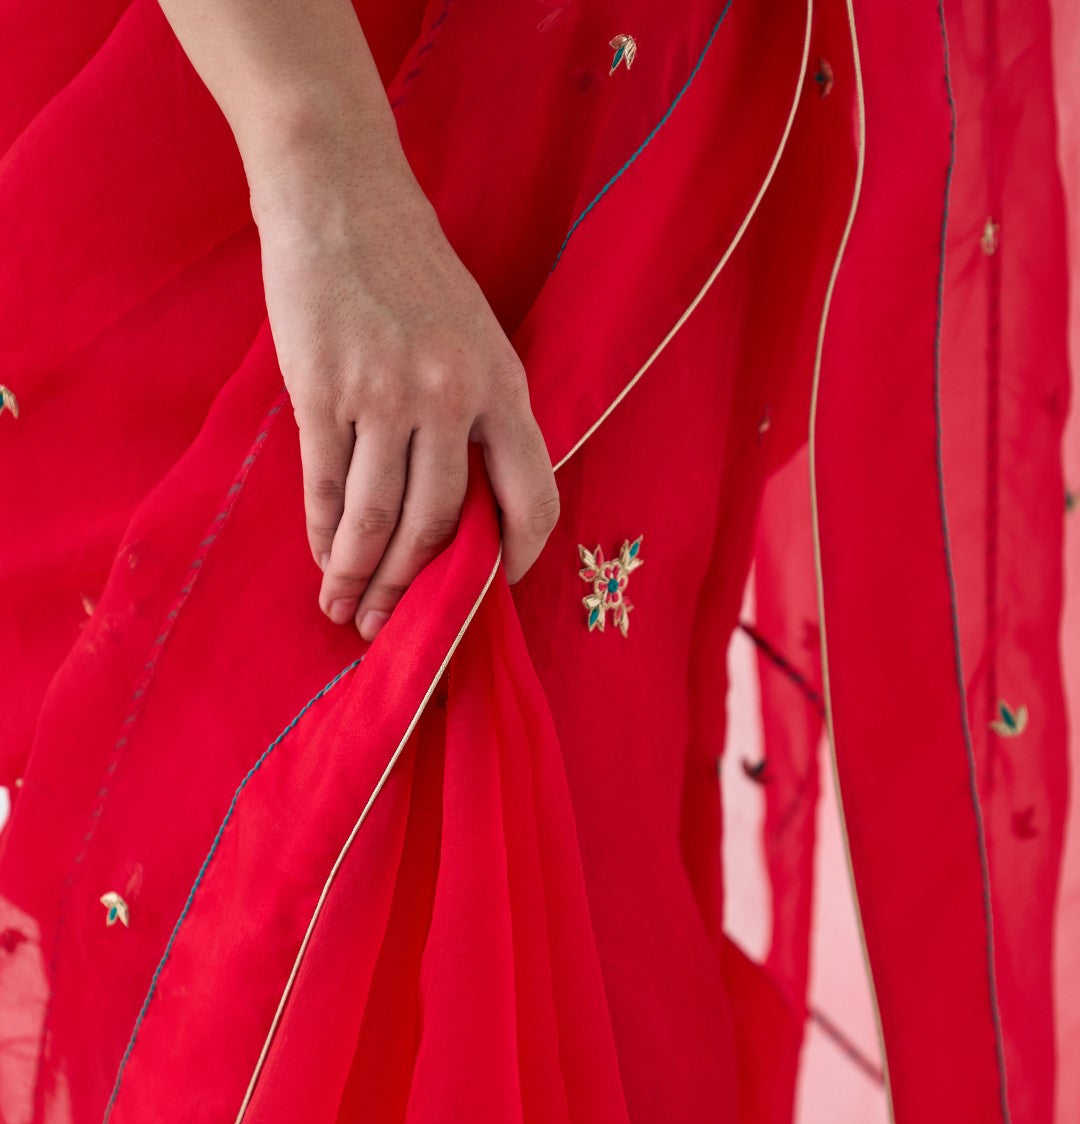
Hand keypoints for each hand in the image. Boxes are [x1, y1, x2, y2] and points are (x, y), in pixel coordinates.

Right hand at [253, 163, 560, 640]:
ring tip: (346, 608)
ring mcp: (386, 394)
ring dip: (361, 577)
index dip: (517, 559)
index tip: (490, 593)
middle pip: (441, 524)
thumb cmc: (410, 272)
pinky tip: (324, 557)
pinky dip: (324, 534)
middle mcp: (452, 395)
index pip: (534, 498)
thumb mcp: (473, 336)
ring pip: (380, 519)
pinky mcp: (323, 390)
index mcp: (503, 385)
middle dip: (414, 589)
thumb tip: (466, 515)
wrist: (339, 195)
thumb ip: (479, 416)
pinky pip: (327, 487)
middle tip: (391, 626)